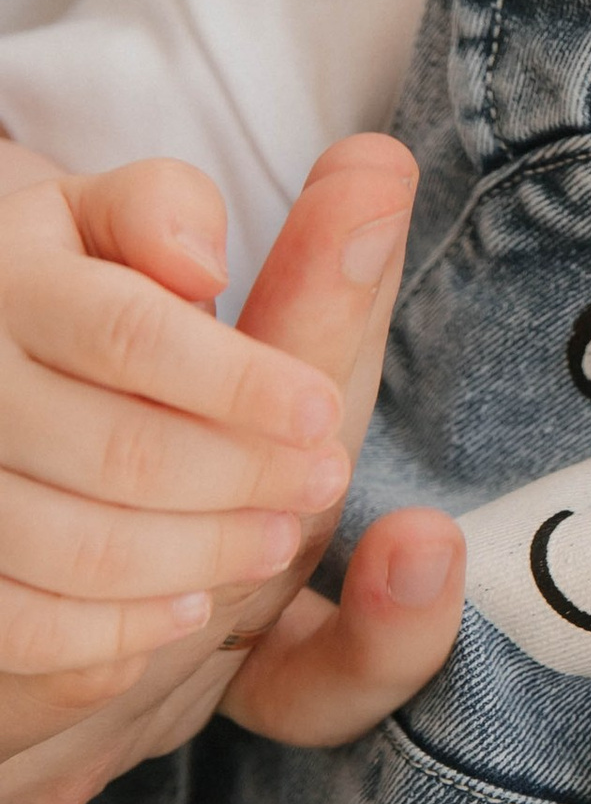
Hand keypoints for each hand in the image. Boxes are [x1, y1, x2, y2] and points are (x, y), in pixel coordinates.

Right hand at [0, 138, 435, 803]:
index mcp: (18, 271)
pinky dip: (114, 632)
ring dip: (198, 554)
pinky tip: (183, 611)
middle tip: (318, 486)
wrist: (2, 425)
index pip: (130, 332)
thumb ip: (187, 214)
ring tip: (270, 541)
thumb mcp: (133, 246)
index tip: (321, 417)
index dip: (241, 383)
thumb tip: (344, 171)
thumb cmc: (102, 328)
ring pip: (72, 545)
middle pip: (119, 451)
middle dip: (242, 476)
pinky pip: (18, 624)